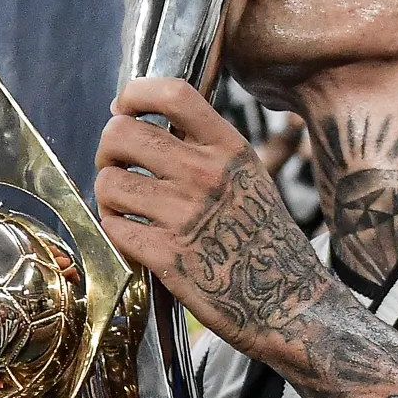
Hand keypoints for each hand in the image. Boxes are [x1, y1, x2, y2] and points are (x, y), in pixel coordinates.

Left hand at [92, 78, 335, 358]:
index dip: (134, 94)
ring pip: (110, 182)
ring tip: (121, 205)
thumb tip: (144, 124)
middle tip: (115, 165)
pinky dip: (113, 228)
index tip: (123, 109)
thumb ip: (206, 148)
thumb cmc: (264, 238)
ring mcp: (185, 215)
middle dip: (108, 149)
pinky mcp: (167, 256)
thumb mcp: (249, 175)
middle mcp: (206, 175)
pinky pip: (113, 225)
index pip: (172, 94)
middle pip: (123, 134)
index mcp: (229, 148)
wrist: (290, 303)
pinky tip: (130, 234)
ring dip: (106, 193)